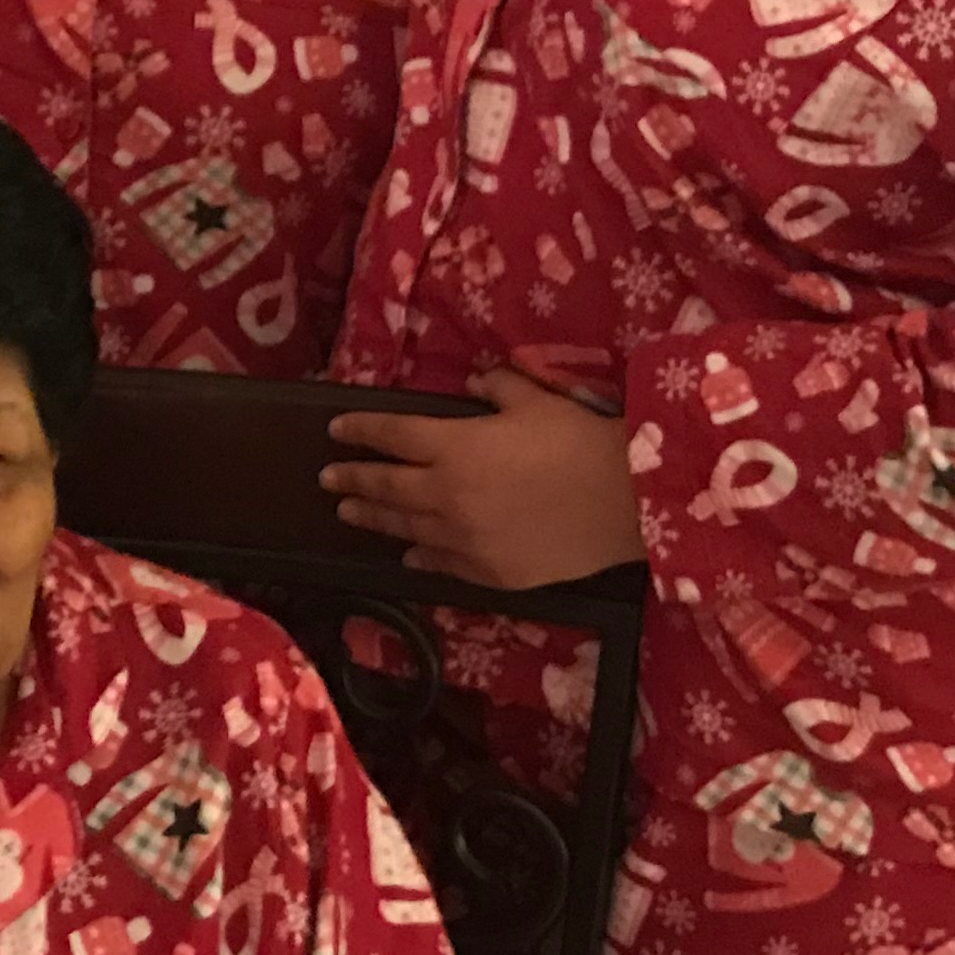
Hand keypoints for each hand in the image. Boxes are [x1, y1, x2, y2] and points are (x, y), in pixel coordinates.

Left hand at [323, 369, 646, 590]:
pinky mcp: (489, 573)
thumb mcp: (536, 400)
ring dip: (375, 519)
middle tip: (328, 478)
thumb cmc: (580, 442)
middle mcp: (447, 495)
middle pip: (387, 486)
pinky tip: (408, 554)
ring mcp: (465, 540)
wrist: (626, 503)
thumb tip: (475, 381)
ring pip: (406, 528)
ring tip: (350, 513)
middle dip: (353, 480)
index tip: (336, 430)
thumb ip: (498, 388)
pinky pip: (442, 564)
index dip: (361, 430)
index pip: (392, 435)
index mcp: (453, 447)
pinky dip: (420, 555)